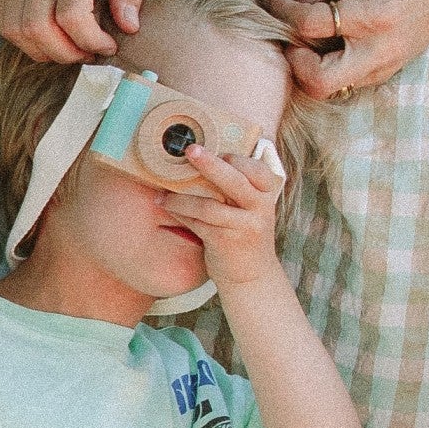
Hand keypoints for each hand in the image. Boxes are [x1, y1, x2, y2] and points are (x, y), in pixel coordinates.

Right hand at [0, 0, 149, 61]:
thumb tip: (127, 25)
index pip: (72, 16)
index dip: (90, 42)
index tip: (108, 45)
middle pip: (39, 29)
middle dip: (66, 54)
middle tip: (87, 53)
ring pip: (15, 28)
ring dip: (41, 49)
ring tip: (66, 47)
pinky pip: (4, 15)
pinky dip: (23, 35)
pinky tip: (47, 32)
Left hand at [161, 140, 289, 299]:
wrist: (252, 277)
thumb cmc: (244, 235)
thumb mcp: (250, 209)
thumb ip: (236, 188)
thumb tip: (202, 160)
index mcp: (266, 195)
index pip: (256, 169)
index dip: (234, 158)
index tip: (213, 150)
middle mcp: (260, 208)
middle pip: (234, 180)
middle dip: (210, 164)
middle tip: (189, 150)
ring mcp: (245, 226)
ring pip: (209, 205)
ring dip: (181, 197)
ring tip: (162, 193)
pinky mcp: (226, 242)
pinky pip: (198, 223)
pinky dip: (180, 213)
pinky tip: (167, 206)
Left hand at [272, 0, 428, 99]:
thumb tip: (289, 3)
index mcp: (373, 17)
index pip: (310, 25)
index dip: (282, 12)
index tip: (272, 0)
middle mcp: (380, 50)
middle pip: (317, 82)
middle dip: (294, 60)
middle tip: (291, 35)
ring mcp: (386, 66)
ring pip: (330, 88)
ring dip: (310, 65)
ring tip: (310, 35)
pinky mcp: (387, 71)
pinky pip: (346, 80)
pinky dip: (329, 65)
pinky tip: (330, 39)